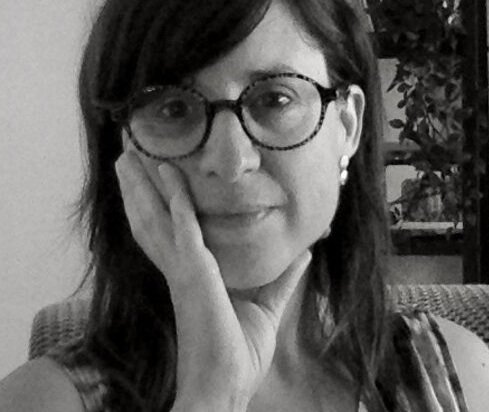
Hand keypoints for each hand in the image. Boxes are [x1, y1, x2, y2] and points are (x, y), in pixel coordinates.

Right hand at [115, 151, 311, 410]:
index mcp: (188, 274)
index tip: (147, 176)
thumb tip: (305, 255)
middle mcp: (177, 268)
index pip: (163, 230)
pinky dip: (177, 201)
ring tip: (130, 157)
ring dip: (143, 185)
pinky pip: (183, 230)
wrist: (225, 389)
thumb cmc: (238, 355)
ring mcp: (182, 270)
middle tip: (125, 157)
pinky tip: (170, 176)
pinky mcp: (193, 276)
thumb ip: (282, 279)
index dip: (151, 203)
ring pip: (156, 218)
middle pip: (149, 219)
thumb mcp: (267, 308)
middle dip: (136, 187)